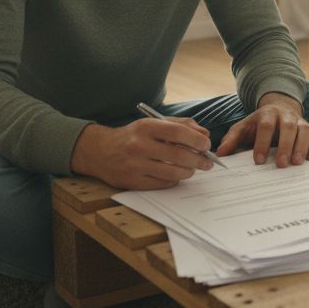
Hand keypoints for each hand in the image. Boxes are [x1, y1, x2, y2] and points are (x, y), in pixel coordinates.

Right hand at [70, 115, 213, 189]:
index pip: (178, 132)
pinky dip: (174, 180)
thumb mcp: (153, 123)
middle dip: (199, 160)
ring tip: (192, 169)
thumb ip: (180, 125)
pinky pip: (162, 183)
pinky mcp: (133, 182)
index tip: (206, 145)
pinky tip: (176, 175)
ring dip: (188, 172)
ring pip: (173, 172)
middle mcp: (139, 145)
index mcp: (146, 127)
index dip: (197, 140)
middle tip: (208, 163)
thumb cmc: (133, 136)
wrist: (100, 151)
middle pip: (178, 155)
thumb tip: (204, 135)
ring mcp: (135, 165)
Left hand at [217, 92, 308, 166]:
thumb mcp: (243, 127)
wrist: (279, 109)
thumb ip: (232, 139)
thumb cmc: (258, 124)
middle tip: (281, 164)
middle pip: (288, 127)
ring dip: (302, 147)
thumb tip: (220, 155)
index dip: (262, 143)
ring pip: (305, 131)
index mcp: (267, 114)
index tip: (259, 160)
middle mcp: (286, 116)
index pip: (265, 126)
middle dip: (285, 146)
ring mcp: (301, 122)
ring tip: (297, 164)